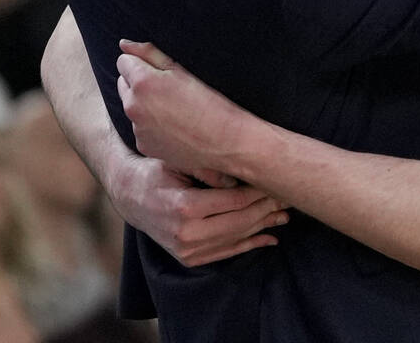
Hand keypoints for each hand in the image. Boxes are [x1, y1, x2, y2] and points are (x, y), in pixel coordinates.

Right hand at [105, 153, 287, 266]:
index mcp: (185, 207)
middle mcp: (186, 234)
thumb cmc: (157, 170)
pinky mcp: (189, 259)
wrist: (130, 196)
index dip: (260, 192)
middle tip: (289, 197)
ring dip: (264, 227)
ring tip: (285, 215)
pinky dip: (250, 245)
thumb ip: (209, 168)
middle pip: (240, 221)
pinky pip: (226, 253)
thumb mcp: (178, 160)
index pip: (235, 200)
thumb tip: (242, 175)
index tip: (278, 181)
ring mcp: (187, 250)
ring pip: (236, 238)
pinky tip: (269, 238)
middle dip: (268, 208)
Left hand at [116, 39, 251, 175]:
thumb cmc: (210, 103)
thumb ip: (149, 54)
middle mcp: (133, 105)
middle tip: (167, 89)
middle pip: (122, 84)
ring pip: (132, 107)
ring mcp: (136, 128)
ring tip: (174, 110)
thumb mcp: (182, 71)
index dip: (142, 63)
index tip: (160, 71)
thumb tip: (124, 44)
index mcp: (143, 82)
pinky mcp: (143, 145)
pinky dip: (151, 126)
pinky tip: (174, 128)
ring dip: (144, 105)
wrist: (225, 143)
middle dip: (138, 83)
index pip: (123, 62)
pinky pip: (140, 129)